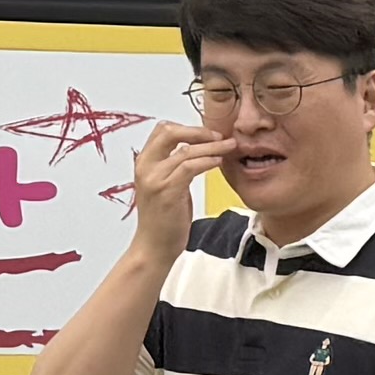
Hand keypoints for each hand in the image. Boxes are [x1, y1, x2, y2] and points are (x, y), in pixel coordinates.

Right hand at [123, 115, 206, 259]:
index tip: (209, 132)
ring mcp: (155, 179)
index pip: (163, 130)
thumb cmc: (163, 218)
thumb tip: (197, 149)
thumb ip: (176, 166)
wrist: (154, 247)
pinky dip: (207, 161)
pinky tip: (219, 161)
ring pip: (185, 150)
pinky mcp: (167, 192)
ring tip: (230, 146)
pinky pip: (189, 168)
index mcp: (145, 163)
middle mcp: (146, 167)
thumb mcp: (167, 185)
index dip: (188, 127)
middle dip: (198, 131)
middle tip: (220, 136)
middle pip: (169, 131)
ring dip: (211, 146)